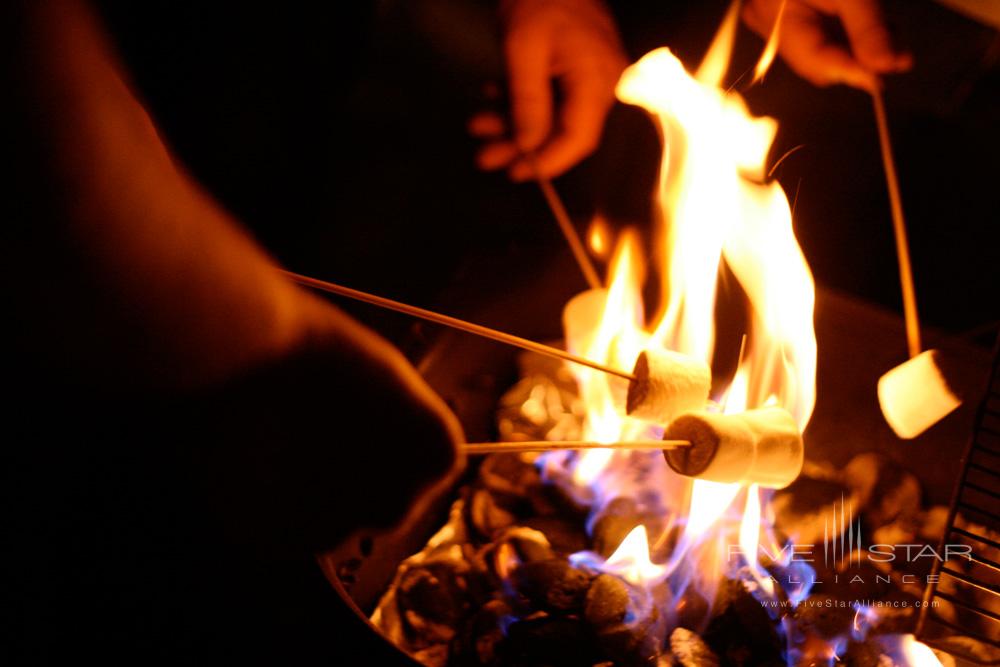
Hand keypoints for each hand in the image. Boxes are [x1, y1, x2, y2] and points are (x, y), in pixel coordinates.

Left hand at [470, 0, 626, 180]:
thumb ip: (527, 102)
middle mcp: (601, 84)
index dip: (548, 161)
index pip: (579, 138)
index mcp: (596, 80)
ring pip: (553, 117)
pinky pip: (552, 98)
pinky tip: (494, 98)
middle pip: (564, 132)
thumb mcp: (523, 51)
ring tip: (478, 126)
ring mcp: (591, 76)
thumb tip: (528, 146)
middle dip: (520, 145)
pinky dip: (521, 104)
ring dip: (514, 125)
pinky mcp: (577, 69)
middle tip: (484, 157)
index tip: (516, 172)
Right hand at [743, 0, 911, 90]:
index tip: (885, 79)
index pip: (815, 60)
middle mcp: (769, 25)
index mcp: (775, 18)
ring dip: (859, 48)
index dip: (851, 73)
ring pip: (822, 47)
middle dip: (858, 60)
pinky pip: (821, 32)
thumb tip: (886, 69)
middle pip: (817, 58)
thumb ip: (868, 29)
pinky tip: (876, 29)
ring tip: (893, 39)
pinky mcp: (791, 11)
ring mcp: (777, 18)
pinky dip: (849, 34)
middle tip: (899, 56)